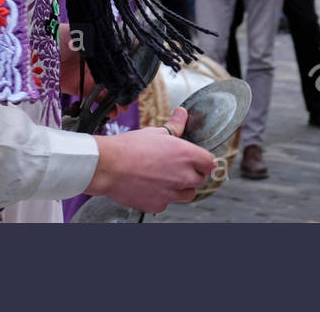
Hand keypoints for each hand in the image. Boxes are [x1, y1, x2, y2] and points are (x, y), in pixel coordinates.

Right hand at [86, 107, 216, 212]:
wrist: (108, 166)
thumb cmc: (129, 147)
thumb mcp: (155, 132)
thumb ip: (174, 126)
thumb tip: (182, 114)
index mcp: (186, 155)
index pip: (211, 163)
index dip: (204, 161)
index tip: (198, 160)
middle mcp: (183, 176)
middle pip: (201, 180)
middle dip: (193, 174)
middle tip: (177, 167)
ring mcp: (172, 194)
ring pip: (188, 194)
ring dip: (182, 188)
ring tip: (165, 178)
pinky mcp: (159, 205)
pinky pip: (168, 203)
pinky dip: (162, 197)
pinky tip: (150, 187)